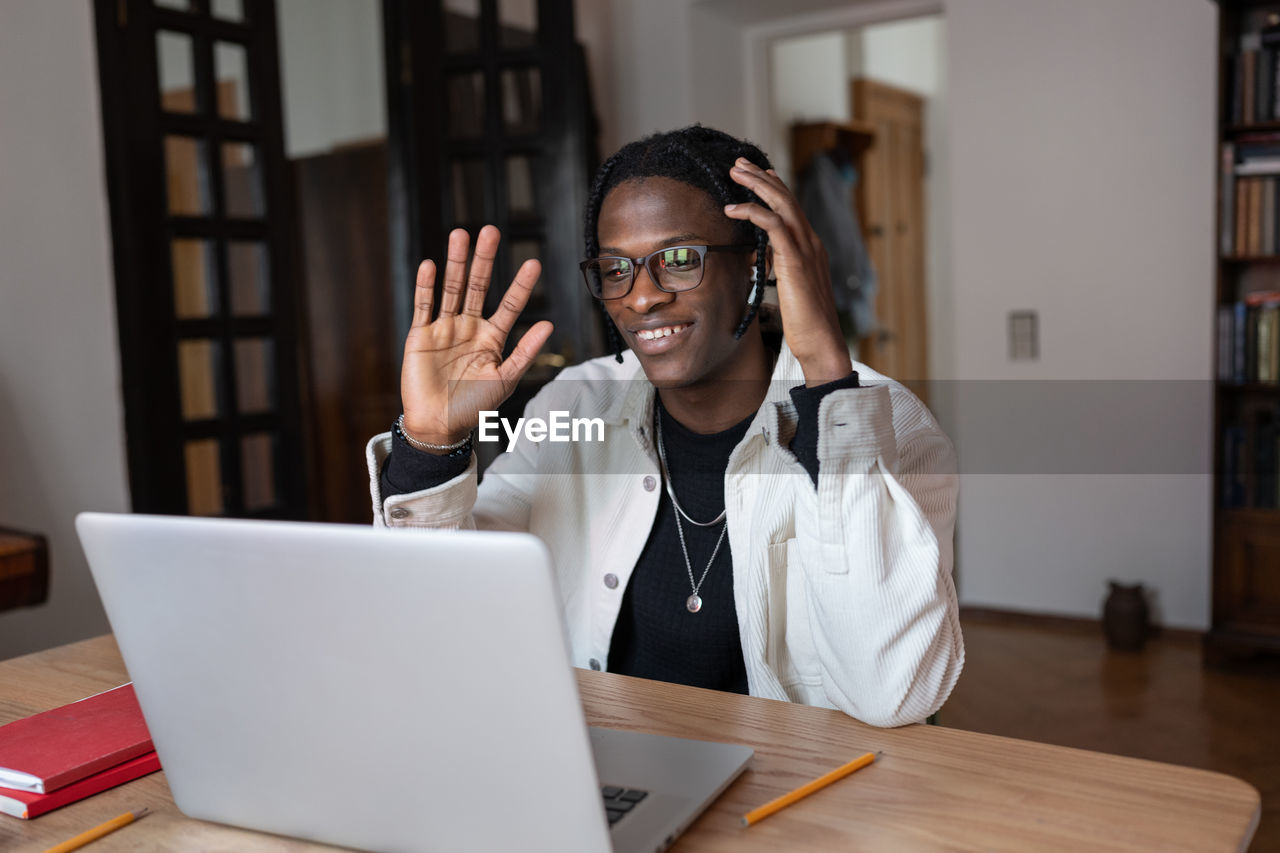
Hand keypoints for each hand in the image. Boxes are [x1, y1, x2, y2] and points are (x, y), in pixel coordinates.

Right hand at [401, 225, 553, 448]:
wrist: (440, 425)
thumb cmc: (474, 406)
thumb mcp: (506, 379)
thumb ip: (525, 352)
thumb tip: (548, 324)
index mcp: (492, 338)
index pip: (510, 305)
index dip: (520, 285)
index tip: (534, 263)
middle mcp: (469, 327)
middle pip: (477, 286)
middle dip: (484, 260)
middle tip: (490, 231)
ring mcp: (444, 329)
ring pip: (451, 289)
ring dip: (456, 263)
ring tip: (461, 235)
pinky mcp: (420, 336)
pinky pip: (424, 306)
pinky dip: (426, 287)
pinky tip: (430, 266)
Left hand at [724, 157, 852, 385]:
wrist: (822, 341)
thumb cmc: (805, 323)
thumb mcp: (792, 289)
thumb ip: (783, 269)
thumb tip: (767, 260)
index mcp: (812, 248)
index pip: (794, 208)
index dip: (777, 187)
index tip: (760, 173)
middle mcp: (812, 242)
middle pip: (786, 198)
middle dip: (762, 177)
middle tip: (740, 163)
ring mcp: (806, 248)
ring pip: (781, 203)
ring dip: (756, 184)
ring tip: (735, 173)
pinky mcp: (795, 259)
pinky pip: (773, 225)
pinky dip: (752, 211)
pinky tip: (733, 208)